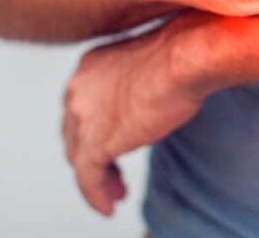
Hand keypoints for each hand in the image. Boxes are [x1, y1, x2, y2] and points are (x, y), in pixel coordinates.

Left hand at [62, 29, 200, 215]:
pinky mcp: (97, 142)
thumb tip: (159, 94)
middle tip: (110, 171)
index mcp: (90, 67)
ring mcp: (84, 117)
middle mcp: (78, 90)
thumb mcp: (153, 62)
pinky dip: (96, 195)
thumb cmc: (182, 53)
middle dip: (90, 153)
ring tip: (115, 192)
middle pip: (74, 132)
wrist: (184, 58)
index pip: (81, 104)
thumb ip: (143, 81)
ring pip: (79, 157)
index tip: (112, 140)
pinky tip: (109, 205)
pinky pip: (88, 178)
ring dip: (96, 178)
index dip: (92, 126)